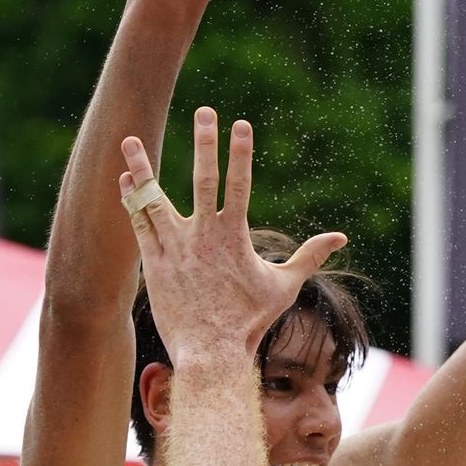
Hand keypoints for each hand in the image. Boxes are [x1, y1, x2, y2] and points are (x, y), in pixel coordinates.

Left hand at [119, 110, 346, 363]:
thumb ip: (309, 256)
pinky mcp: (153, 263)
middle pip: (203, 179)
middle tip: (204, 112)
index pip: (239, 185)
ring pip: (154, 197)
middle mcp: (203, 236)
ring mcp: (175, 248)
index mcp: (233, 236)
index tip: (239, 124)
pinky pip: (138, 224)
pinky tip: (125, 178)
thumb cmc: (249, 321)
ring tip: (129, 138)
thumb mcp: (284, 287)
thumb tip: (341, 238)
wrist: (211, 353)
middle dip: (205, 143)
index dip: (240, 153)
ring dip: (142, 166)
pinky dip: (131, 199)